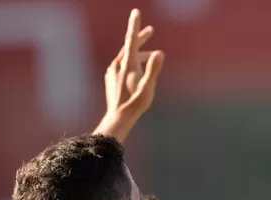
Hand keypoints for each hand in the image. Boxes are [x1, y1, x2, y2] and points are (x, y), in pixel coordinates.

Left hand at [93, 9, 164, 140]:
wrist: (118, 117)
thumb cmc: (136, 104)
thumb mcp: (148, 88)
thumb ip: (153, 69)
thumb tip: (160, 52)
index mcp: (127, 64)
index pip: (131, 40)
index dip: (135, 25)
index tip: (136, 12)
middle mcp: (118, 64)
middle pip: (129, 46)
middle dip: (140, 37)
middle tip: (150, 30)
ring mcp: (112, 71)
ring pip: (126, 56)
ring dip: (138, 53)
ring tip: (150, 57)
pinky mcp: (111, 77)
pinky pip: (121, 64)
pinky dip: (131, 62)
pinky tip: (136, 69)